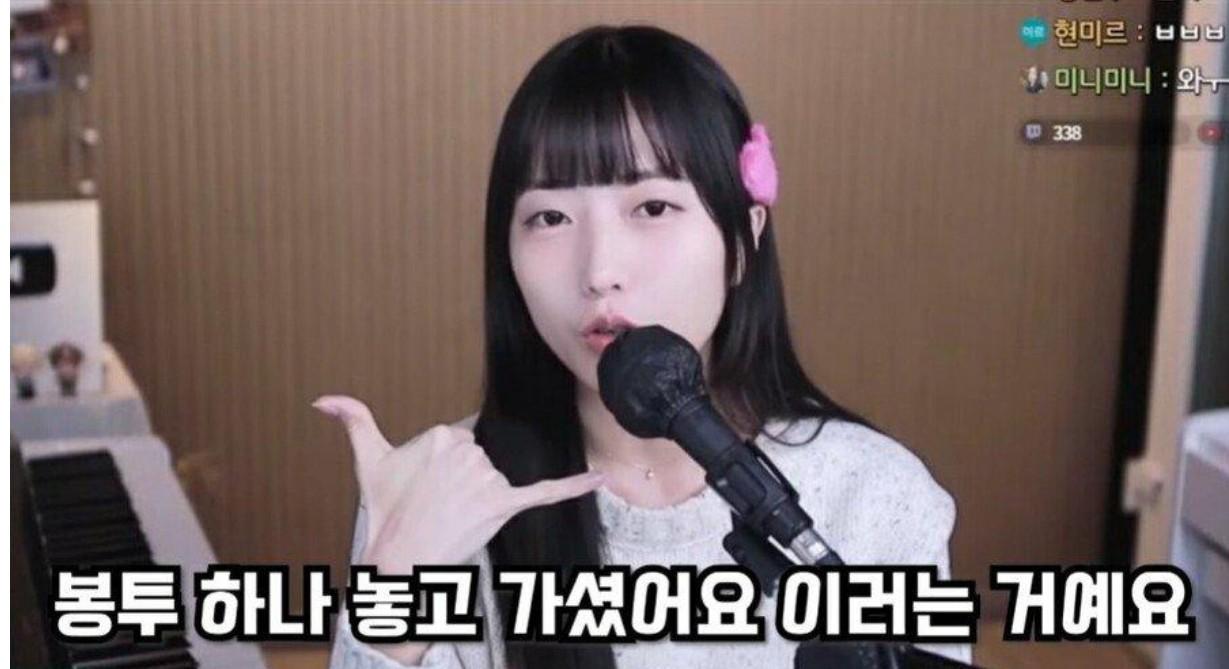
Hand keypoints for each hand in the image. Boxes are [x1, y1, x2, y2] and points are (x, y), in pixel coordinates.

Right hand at [314, 396, 604, 665]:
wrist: (399, 560)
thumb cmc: (385, 512)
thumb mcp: (367, 461)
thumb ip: (353, 420)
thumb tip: (322, 398)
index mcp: (441, 435)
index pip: (461, 437)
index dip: (447, 464)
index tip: (432, 484)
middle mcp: (467, 452)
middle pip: (480, 455)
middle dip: (462, 479)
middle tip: (438, 503)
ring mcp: (487, 480)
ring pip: (496, 475)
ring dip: (480, 495)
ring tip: (454, 515)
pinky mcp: (504, 506)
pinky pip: (545, 492)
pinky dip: (574, 486)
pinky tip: (600, 479)